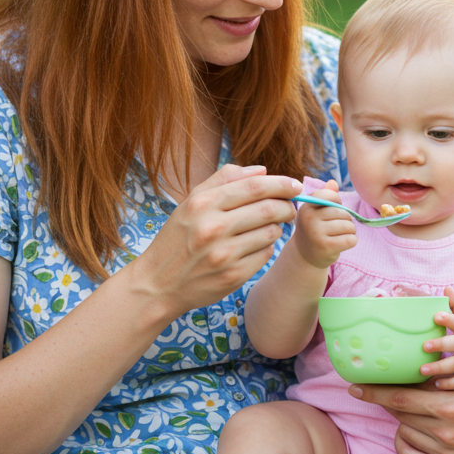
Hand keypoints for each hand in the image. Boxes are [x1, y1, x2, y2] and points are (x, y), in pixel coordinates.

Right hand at [129, 164, 300, 316]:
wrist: (158, 283)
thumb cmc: (177, 238)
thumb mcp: (191, 202)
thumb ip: (224, 180)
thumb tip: (262, 170)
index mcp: (202, 204)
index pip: (254, 186)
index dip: (281, 183)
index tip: (294, 185)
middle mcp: (213, 228)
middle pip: (268, 208)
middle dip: (287, 205)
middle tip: (290, 207)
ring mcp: (224, 254)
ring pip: (271, 232)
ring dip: (277, 227)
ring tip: (270, 226)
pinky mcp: (233, 276)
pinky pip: (265, 255)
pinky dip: (266, 247)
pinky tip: (255, 245)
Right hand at [292, 180, 356, 268]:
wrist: (305, 255)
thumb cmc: (314, 228)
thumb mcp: (315, 211)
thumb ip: (325, 195)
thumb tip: (333, 182)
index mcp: (307, 207)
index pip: (331, 196)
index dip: (337, 202)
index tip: (333, 209)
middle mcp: (310, 219)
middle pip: (343, 213)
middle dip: (346, 220)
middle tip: (338, 227)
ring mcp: (317, 234)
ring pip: (349, 226)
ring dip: (350, 231)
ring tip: (340, 235)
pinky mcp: (327, 247)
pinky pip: (351, 239)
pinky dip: (352, 241)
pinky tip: (342, 243)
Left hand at [345, 380, 453, 453]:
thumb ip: (435, 378)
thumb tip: (404, 368)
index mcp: (450, 407)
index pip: (399, 399)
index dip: (373, 392)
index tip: (355, 386)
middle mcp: (447, 433)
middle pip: (400, 414)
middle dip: (390, 400)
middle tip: (387, 389)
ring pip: (404, 432)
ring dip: (402, 419)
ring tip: (414, 408)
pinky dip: (406, 441)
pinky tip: (413, 429)